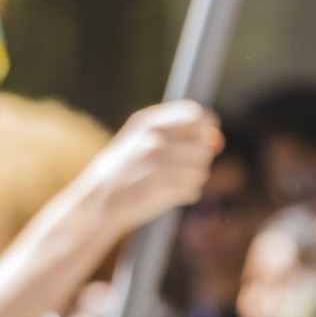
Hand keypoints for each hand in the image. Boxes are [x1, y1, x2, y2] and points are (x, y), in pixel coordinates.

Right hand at [84, 101, 221, 234]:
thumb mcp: (138, 140)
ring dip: (190, 178)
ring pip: (202, 170)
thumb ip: (177, 133)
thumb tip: (217, 140)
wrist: (98, 201)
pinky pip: (194, 189)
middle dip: (196, 158)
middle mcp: (156, 140)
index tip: (199, 138)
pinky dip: (183, 193)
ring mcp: (162, 164)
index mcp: (148, 123)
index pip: (197, 115)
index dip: (205, 126)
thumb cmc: (122, 170)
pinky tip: (163, 193)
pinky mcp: (167, 188)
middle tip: (175, 166)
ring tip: (165, 181)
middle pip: (204, 146)